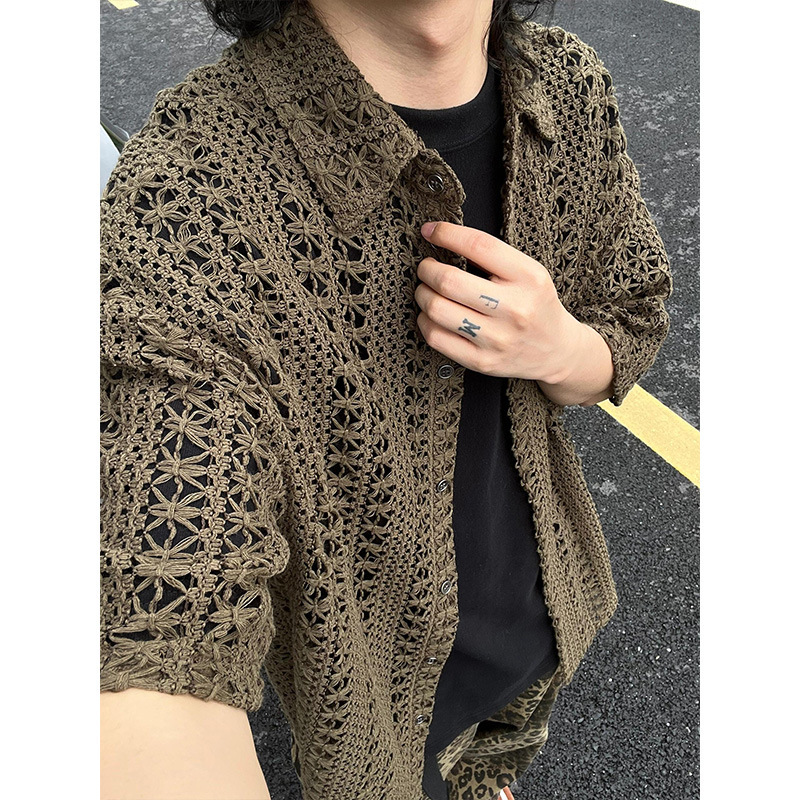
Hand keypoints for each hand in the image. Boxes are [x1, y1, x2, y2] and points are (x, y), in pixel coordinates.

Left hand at [415, 221, 584, 383]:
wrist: (555, 350)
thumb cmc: (535, 304)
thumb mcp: (529, 273)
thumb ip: (493, 256)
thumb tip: (442, 236)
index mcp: (529, 278)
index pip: (479, 246)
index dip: (447, 234)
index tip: (431, 231)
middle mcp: (515, 309)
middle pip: (449, 281)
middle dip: (427, 269)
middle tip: (426, 267)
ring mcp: (497, 339)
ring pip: (437, 309)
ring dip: (422, 294)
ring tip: (426, 290)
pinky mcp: (482, 361)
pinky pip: (436, 337)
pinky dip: (424, 321)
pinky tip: (430, 315)